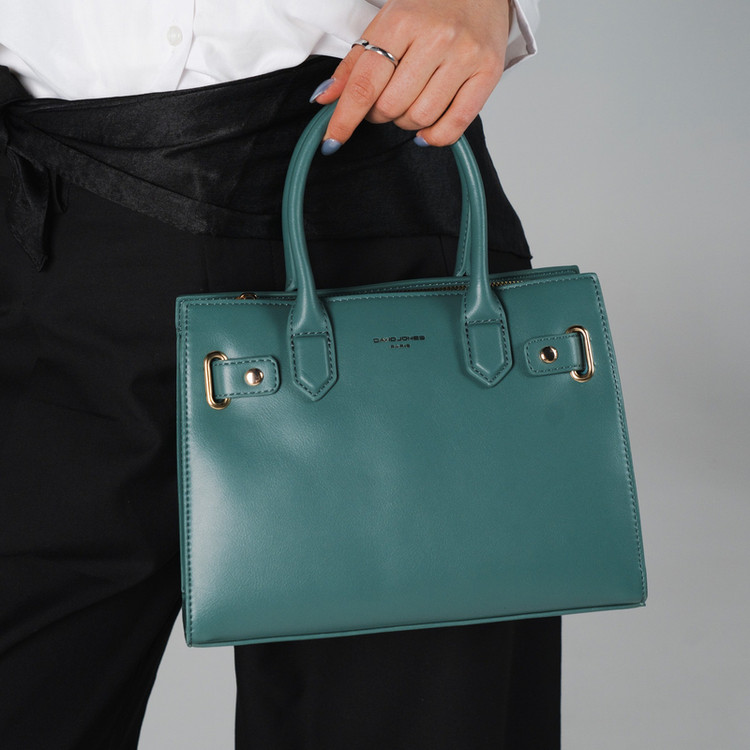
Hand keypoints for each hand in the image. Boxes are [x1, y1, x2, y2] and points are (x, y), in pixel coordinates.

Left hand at [311, 0, 512, 151]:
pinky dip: (435, 136)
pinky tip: (427, 130)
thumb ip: (354, 64)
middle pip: (391, 106)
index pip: (365, 84)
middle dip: (379, 115)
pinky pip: (455, 126)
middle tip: (384, 101)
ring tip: (410, 103)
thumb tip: (325, 99)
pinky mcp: (488, 74)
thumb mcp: (386, 24)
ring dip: (406, 123)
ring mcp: (465, 57)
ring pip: (420, 118)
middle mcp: (436, 38)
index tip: (331, 141)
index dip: (344, 119)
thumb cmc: (430, 7)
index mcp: (403, 22)